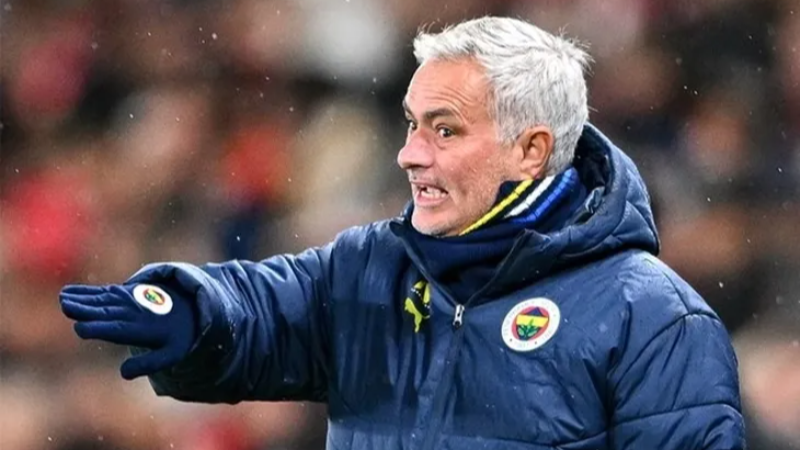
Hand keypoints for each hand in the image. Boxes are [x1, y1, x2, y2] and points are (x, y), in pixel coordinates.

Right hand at [60, 283, 196, 379]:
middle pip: (106, 312)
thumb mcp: (171, 354)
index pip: (118, 329)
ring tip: (62, 298)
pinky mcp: (124, 293)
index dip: (100, 328)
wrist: (191, 308)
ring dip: (81, 299)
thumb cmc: (177, 337)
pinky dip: (86, 292)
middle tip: (65, 306)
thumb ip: (149, 364)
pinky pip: (103, 291)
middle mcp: (133, 313)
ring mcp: (128, 300)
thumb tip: (123, 373)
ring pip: (102, 300)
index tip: (80, 328)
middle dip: (86, 310)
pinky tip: (67, 292)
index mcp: (143, 329)